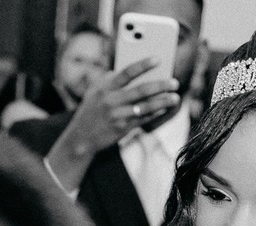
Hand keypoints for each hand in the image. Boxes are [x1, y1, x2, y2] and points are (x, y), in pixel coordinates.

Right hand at [65, 58, 180, 152]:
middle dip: (161, 85)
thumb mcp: (96, 90)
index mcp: (105, 87)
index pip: (127, 72)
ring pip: (145, 106)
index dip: (143, 64)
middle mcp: (111, 100)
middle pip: (141, 90)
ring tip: (175, 97)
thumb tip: (137, 71)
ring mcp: (117, 115)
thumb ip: (112, 79)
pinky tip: (164, 108)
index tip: (159, 59)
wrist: (80, 137)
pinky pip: (143, 119)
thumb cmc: (92, 109)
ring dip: (163, 101)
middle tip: (174, 82)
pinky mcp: (122, 128)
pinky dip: (155, 113)